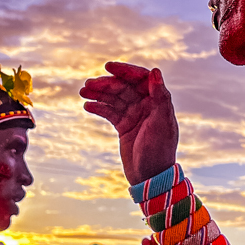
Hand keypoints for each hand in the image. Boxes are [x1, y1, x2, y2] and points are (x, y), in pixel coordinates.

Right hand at [79, 62, 178, 185]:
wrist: (151, 177)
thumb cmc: (160, 151)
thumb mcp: (162, 123)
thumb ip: (160, 97)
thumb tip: (155, 71)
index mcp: (158, 102)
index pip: (141, 78)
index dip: (125, 71)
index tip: (108, 66)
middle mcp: (147, 106)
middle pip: (124, 88)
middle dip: (106, 84)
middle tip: (88, 85)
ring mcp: (135, 116)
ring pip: (115, 99)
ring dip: (99, 93)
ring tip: (83, 92)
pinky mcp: (124, 127)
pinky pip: (110, 112)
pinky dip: (99, 108)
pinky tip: (87, 106)